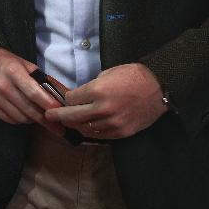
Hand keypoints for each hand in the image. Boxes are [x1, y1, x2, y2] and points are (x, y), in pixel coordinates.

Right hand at [0, 48, 61, 130]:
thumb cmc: (8, 63)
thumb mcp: (26, 64)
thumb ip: (42, 79)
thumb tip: (60, 95)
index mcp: (14, 72)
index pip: (33, 92)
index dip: (47, 104)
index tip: (60, 112)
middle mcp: (2, 86)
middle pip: (28, 109)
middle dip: (46, 120)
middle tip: (59, 129)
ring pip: (20, 118)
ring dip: (34, 120)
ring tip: (42, 119)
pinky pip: (11, 120)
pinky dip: (21, 120)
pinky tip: (27, 116)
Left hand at [46, 63, 167, 139]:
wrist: (159, 86)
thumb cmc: (133, 75)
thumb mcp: (107, 73)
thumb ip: (91, 86)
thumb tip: (79, 96)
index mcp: (97, 91)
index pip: (71, 99)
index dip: (66, 98)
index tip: (64, 98)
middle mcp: (102, 109)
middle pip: (72, 117)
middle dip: (59, 116)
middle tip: (50, 116)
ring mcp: (112, 123)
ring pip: (84, 128)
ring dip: (75, 125)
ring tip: (68, 123)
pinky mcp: (121, 132)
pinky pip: (99, 135)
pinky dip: (90, 131)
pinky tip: (86, 128)